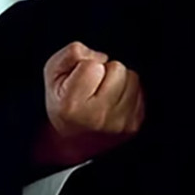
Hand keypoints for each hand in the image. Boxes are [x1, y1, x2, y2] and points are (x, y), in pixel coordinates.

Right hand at [33, 41, 144, 167]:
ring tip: (103, 95)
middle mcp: (97, 117)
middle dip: (105, 72)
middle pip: (117, 68)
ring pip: (132, 77)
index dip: (84, 66)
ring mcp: (119, 123)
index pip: (92, 65)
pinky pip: (141, 91)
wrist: (74, 140)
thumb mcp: (53, 74)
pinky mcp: (134, 125)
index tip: (78, 81)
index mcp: (72, 107)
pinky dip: (128, 93)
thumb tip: (101, 56)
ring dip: (119, 81)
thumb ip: (71, 54)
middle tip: (92, 88)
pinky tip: (113, 103)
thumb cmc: (63, 103)